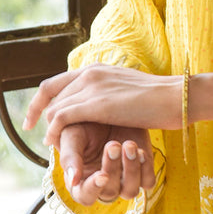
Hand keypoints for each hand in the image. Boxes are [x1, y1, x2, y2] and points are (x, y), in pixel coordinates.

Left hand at [23, 63, 181, 139]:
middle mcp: (90, 73)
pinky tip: (56, 144)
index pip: (56, 82)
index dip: (40, 100)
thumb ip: (109, 93)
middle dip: (43, 117)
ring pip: (54, 108)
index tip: (35, 118)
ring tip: (55, 145)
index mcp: (97, 68)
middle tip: (45, 137)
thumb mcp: (128, 90)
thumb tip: (104, 106)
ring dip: (50, 129)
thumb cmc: (160, 100)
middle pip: (51, 95)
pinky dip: (54, 132)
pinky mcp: (95, 105)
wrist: (176, 98)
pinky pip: (61, 118)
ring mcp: (92, 87)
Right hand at [52, 122, 155, 203]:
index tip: (102, 175)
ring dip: (131, 169)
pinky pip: (147, 181)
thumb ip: (69, 157)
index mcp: (82, 180)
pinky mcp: (142, 170)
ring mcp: (124, 178)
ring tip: (128, 145)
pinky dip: (145, 168)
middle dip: (112, 168)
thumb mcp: (72, 136)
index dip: (93, 189)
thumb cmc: (83, 123)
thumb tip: (73, 180)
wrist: (108, 106)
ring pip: (130, 190)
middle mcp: (104, 184)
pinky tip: (140, 151)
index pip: (85, 197)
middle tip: (112, 144)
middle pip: (110, 192)